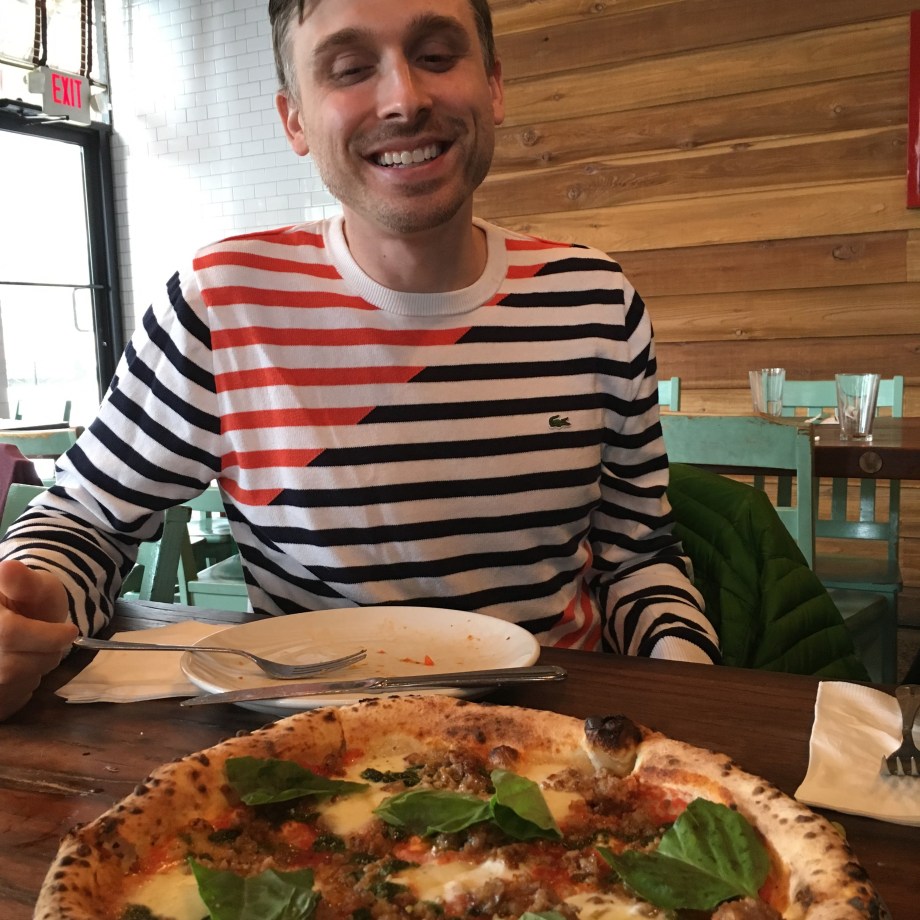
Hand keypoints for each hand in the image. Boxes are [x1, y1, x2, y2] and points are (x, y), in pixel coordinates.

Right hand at [0, 559, 77, 719]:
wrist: (16, 620)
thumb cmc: (29, 602)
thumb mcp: (33, 585)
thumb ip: (23, 582)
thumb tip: (8, 569)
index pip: (10, 634)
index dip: (45, 637)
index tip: (71, 631)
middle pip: (13, 666)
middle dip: (43, 654)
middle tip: (52, 640)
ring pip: (12, 685)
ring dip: (34, 671)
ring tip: (35, 651)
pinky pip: (8, 701)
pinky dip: (22, 689)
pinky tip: (23, 667)